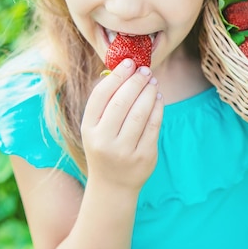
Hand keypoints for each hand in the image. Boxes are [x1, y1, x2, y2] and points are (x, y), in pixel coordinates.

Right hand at [81, 59, 162, 189]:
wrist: (112, 185)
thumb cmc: (104, 147)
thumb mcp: (95, 128)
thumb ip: (106, 103)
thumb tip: (125, 70)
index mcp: (89, 129)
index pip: (101, 96)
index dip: (116, 76)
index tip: (129, 63)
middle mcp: (104, 140)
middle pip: (122, 102)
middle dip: (136, 82)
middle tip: (145, 71)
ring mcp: (125, 150)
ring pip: (141, 113)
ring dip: (149, 92)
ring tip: (152, 82)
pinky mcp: (144, 156)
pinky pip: (154, 125)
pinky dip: (158, 108)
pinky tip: (158, 97)